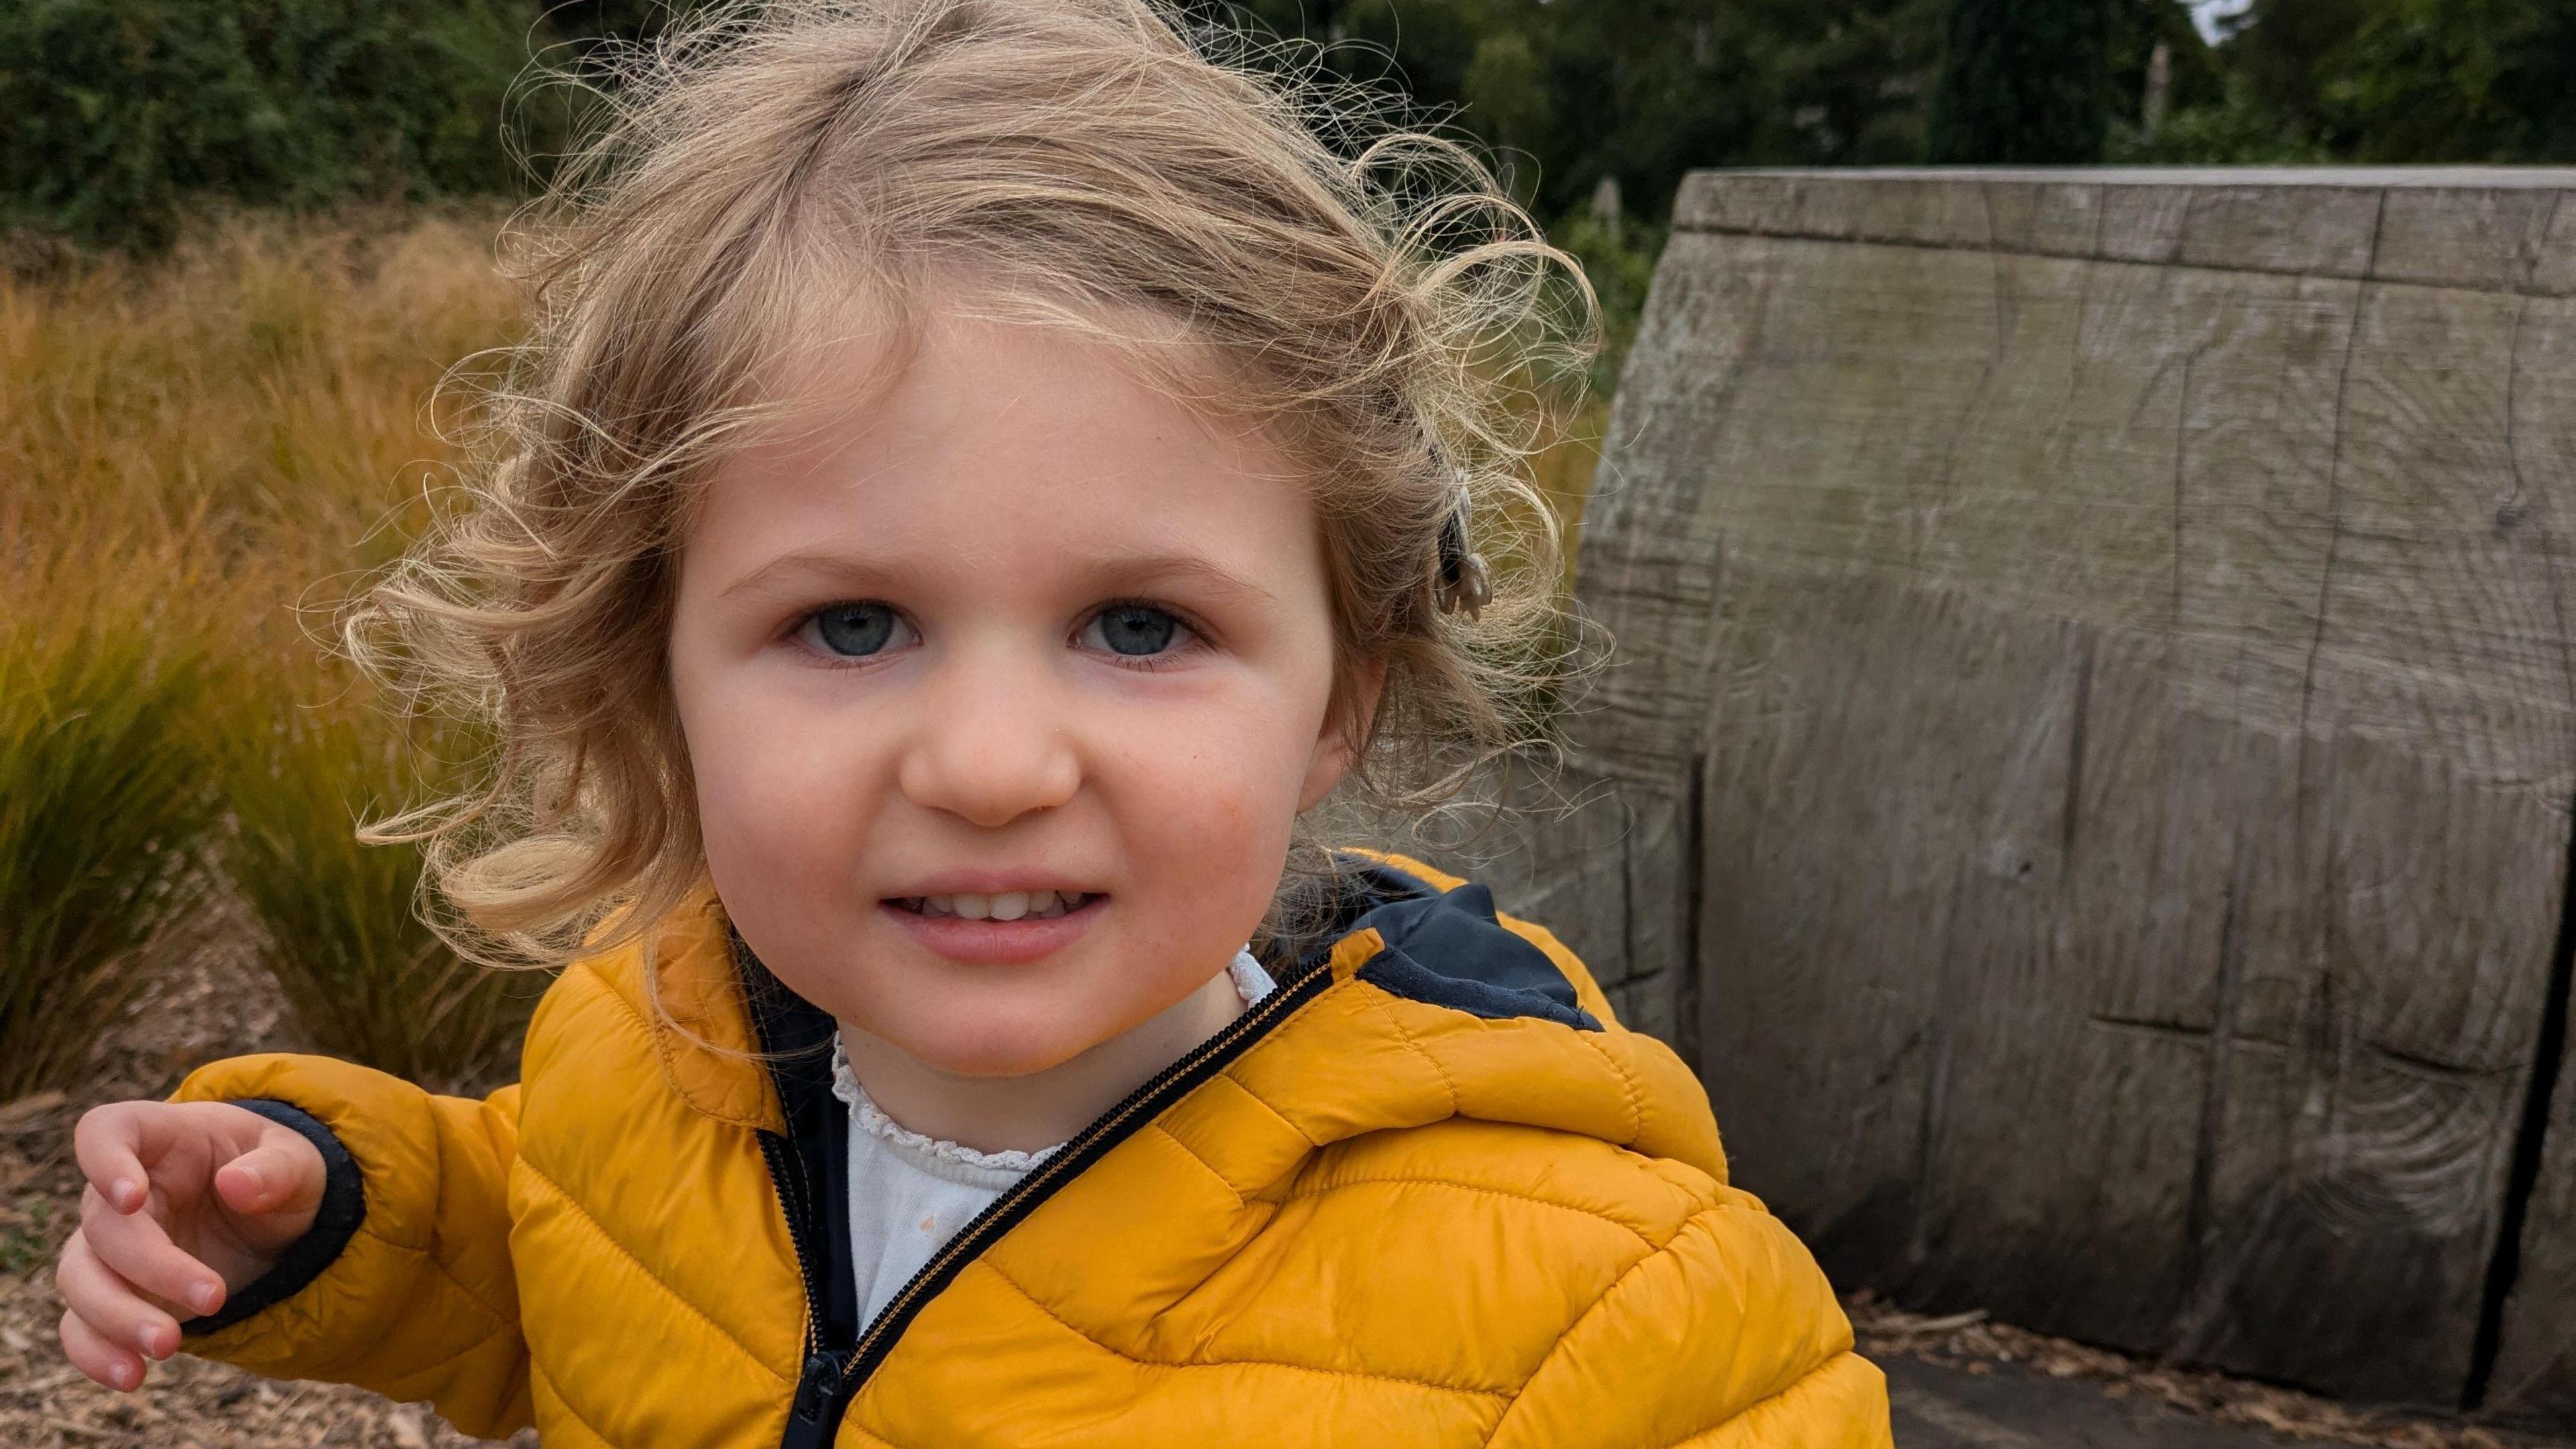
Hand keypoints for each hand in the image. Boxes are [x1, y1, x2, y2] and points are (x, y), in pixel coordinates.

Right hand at [54, 1100, 326, 1390]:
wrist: (277, 1219)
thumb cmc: (281, 1173)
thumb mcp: (300, 1162)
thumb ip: (277, 1169)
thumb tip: (237, 1186)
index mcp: (162, 1140)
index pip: (105, 1131)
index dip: (104, 1161)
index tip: (132, 1198)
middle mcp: (124, 1194)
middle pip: (103, 1227)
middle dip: (151, 1268)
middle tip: (214, 1299)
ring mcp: (114, 1247)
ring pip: (81, 1281)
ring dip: (116, 1319)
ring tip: (169, 1347)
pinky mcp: (119, 1295)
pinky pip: (83, 1325)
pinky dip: (97, 1353)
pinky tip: (131, 1377)